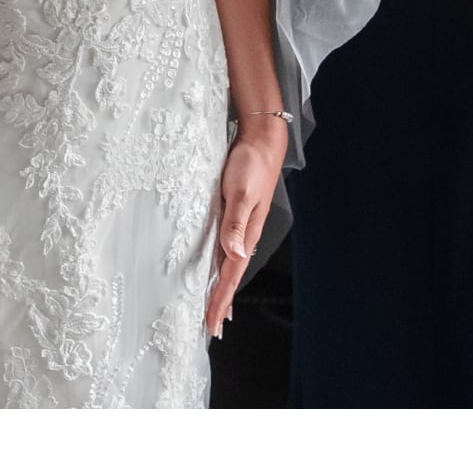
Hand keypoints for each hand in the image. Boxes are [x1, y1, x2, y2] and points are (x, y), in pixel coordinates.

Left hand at [205, 116, 284, 335]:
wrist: (261, 143)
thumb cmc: (251, 165)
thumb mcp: (241, 193)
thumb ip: (236, 223)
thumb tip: (234, 253)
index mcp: (246, 235)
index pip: (230, 276)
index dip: (220, 300)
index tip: (211, 324)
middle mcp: (244, 236)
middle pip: (229, 277)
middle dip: (220, 302)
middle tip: (210, 329)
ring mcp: (240, 226)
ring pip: (227, 265)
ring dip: (220, 288)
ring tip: (214, 310)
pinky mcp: (233, 215)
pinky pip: (223, 249)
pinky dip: (219, 266)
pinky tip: (216, 269)